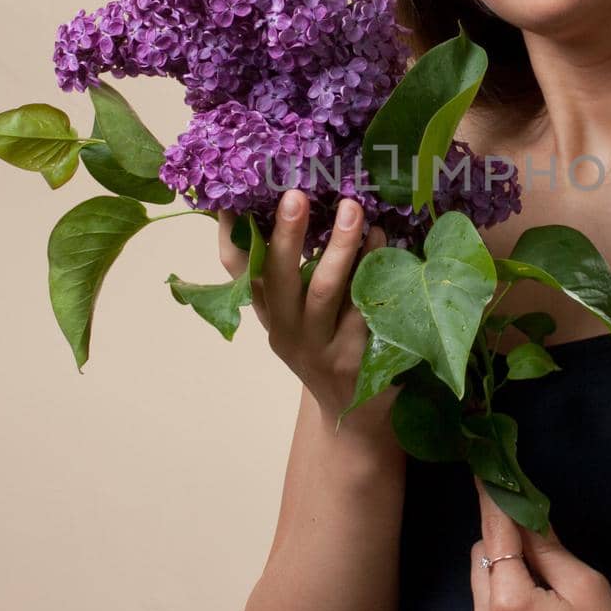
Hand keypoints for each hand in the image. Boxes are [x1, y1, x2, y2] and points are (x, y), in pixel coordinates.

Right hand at [217, 192, 400, 434]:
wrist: (355, 414)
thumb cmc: (326, 348)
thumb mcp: (297, 316)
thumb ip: (288, 276)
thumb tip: (290, 206)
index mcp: (267, 315)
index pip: (240, 274)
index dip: (230, 237)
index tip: (229, 199)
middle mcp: (286, 332)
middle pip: (279, 279)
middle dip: (287, 235)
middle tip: (296, 196)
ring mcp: (320, 348)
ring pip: (325, 292)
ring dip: (340, 248)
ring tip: (353, 210)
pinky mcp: (356, 359)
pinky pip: (364, 307)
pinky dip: (373, 270)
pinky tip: (381, 241)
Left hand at [470, 475, 610, 610]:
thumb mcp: (586, 588)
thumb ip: (549, 550)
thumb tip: (527, 518)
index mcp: (508, 600)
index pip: (494, 535)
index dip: (491, 502)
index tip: (480, 472)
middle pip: (480, 562)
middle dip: (501, 544)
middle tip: (536, 542)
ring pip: (482, 595)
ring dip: (503, 580)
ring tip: (545, 593)